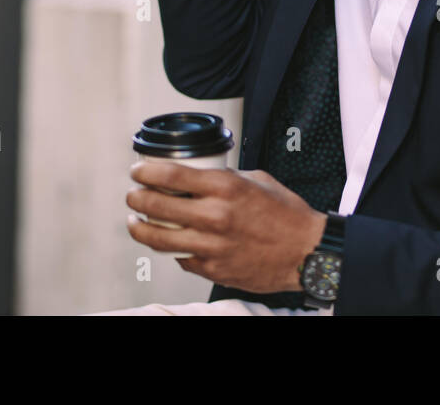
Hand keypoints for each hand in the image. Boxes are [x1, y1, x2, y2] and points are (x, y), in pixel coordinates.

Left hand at [126, 161, 326, 293]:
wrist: (306, 252)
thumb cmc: (287, 215)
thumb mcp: (257, 180)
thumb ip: (226, 178)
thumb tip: (200, 177)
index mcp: (225, 187)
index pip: (170, 175)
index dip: (145, 172)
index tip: (137, 171)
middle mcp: (214, 216)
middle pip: (156, 205)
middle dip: (136, 198)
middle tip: (133, 195)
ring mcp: (211, 245)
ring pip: (159, 239)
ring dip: (140, 229)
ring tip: (135, 223)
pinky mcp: (213, 269)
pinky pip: (181, 259)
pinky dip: (173, 251)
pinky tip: (170, 243)